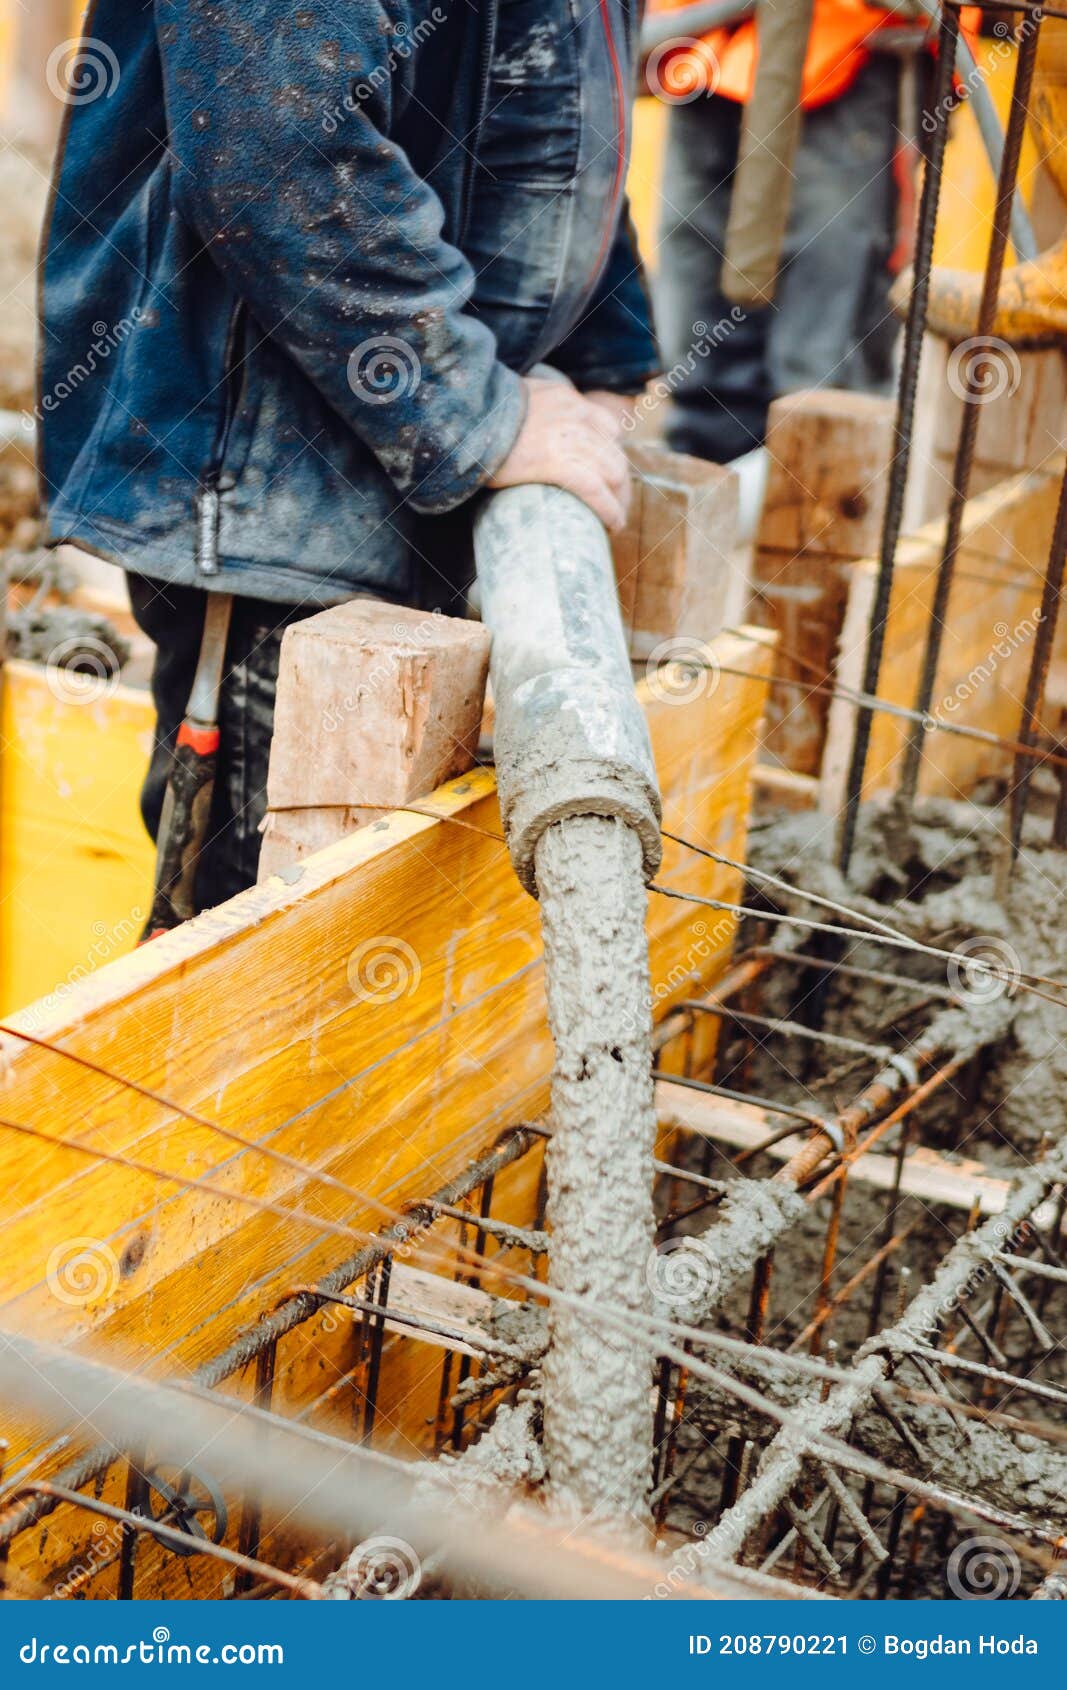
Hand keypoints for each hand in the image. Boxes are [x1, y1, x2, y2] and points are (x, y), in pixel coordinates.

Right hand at [488, 377, 631, 531]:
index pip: (607, 427)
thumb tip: (524, 433)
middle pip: (615, 453)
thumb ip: (531, 413)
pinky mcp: (557, 462)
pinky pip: (595, 489)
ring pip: (612, 473)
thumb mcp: (515, 402)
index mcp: (566, 400)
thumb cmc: (479, 418)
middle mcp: (574, 415)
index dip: (612, 456)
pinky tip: (612, 525)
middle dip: (620, 484)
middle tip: (615, 505)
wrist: (462, 417)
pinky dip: (609, 510)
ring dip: (619, 501)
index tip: (608, 477)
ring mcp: (568, 438)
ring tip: (615, 521)